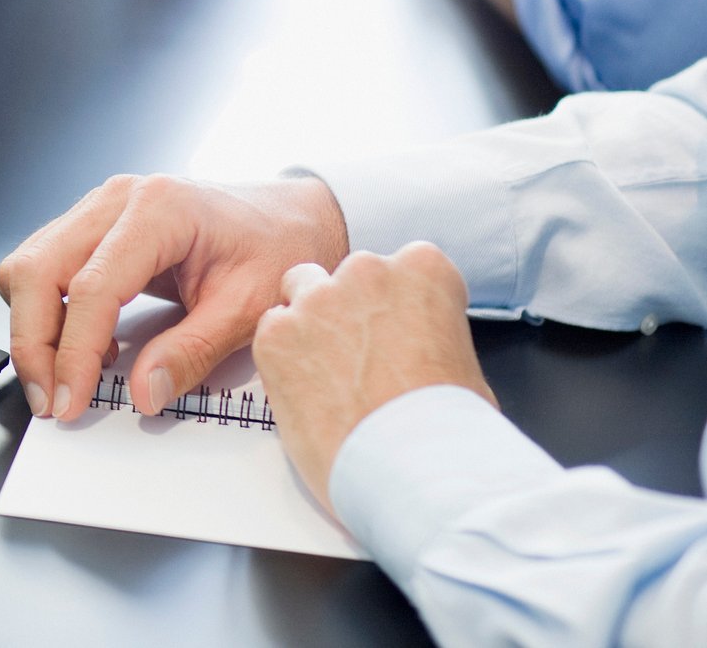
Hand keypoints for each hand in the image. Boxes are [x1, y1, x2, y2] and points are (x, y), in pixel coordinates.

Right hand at [0, 173, 348, 420]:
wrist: (288, 217)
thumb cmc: (275, 248)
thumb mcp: (249, 309)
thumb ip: (193, 353)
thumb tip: (144, 392)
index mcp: (158, 210)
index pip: (91, 286)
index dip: (73, 351)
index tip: (70, 400)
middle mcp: (116, 201)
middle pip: (37, 270)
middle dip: (33, 344)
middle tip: (51, 400)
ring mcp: (98, 209)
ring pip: (27, 266)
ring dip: (32, 328)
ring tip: (63, 377)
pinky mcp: (91, 226)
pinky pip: (42, 266)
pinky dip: (46, 311)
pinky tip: (82, 344)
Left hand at [255, 244, 495, 508]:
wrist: (415, 468)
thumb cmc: (448, 429)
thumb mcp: (462, 365)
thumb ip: (429, 335)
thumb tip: (418, 350)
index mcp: (423, 271)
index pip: (401, 264)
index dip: (395, 302)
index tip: (397, 331)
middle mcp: (367, 271)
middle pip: (347, 275)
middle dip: (349, 308)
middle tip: (359, 357)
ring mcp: (317, 300)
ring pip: (300, 289)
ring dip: (309, 320)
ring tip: (328, 372)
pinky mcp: (277, 335)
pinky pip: (271, 331)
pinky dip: (281, 355)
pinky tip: (306, 389)